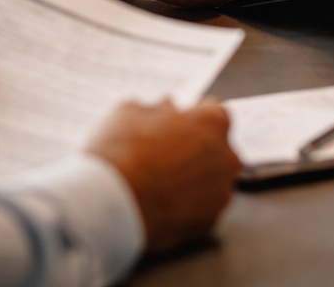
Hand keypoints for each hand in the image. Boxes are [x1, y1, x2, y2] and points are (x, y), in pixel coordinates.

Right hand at [87, 99, 239, 252]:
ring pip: (210, 181)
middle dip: (194, 149)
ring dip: (193, 180)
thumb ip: (156, 109)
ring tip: (158, 183)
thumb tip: (165, 110)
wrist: (107, 205)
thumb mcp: (130, 112)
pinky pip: (201, 209)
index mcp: (213, 123)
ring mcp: (219, 195)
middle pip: (215, 148)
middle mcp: (226, 158)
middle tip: (162, 154)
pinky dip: (186, 207)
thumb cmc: (119, 154)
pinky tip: (161, 203)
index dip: (188, 117)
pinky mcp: (207, 225)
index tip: (173, 125)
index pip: (211, 112)